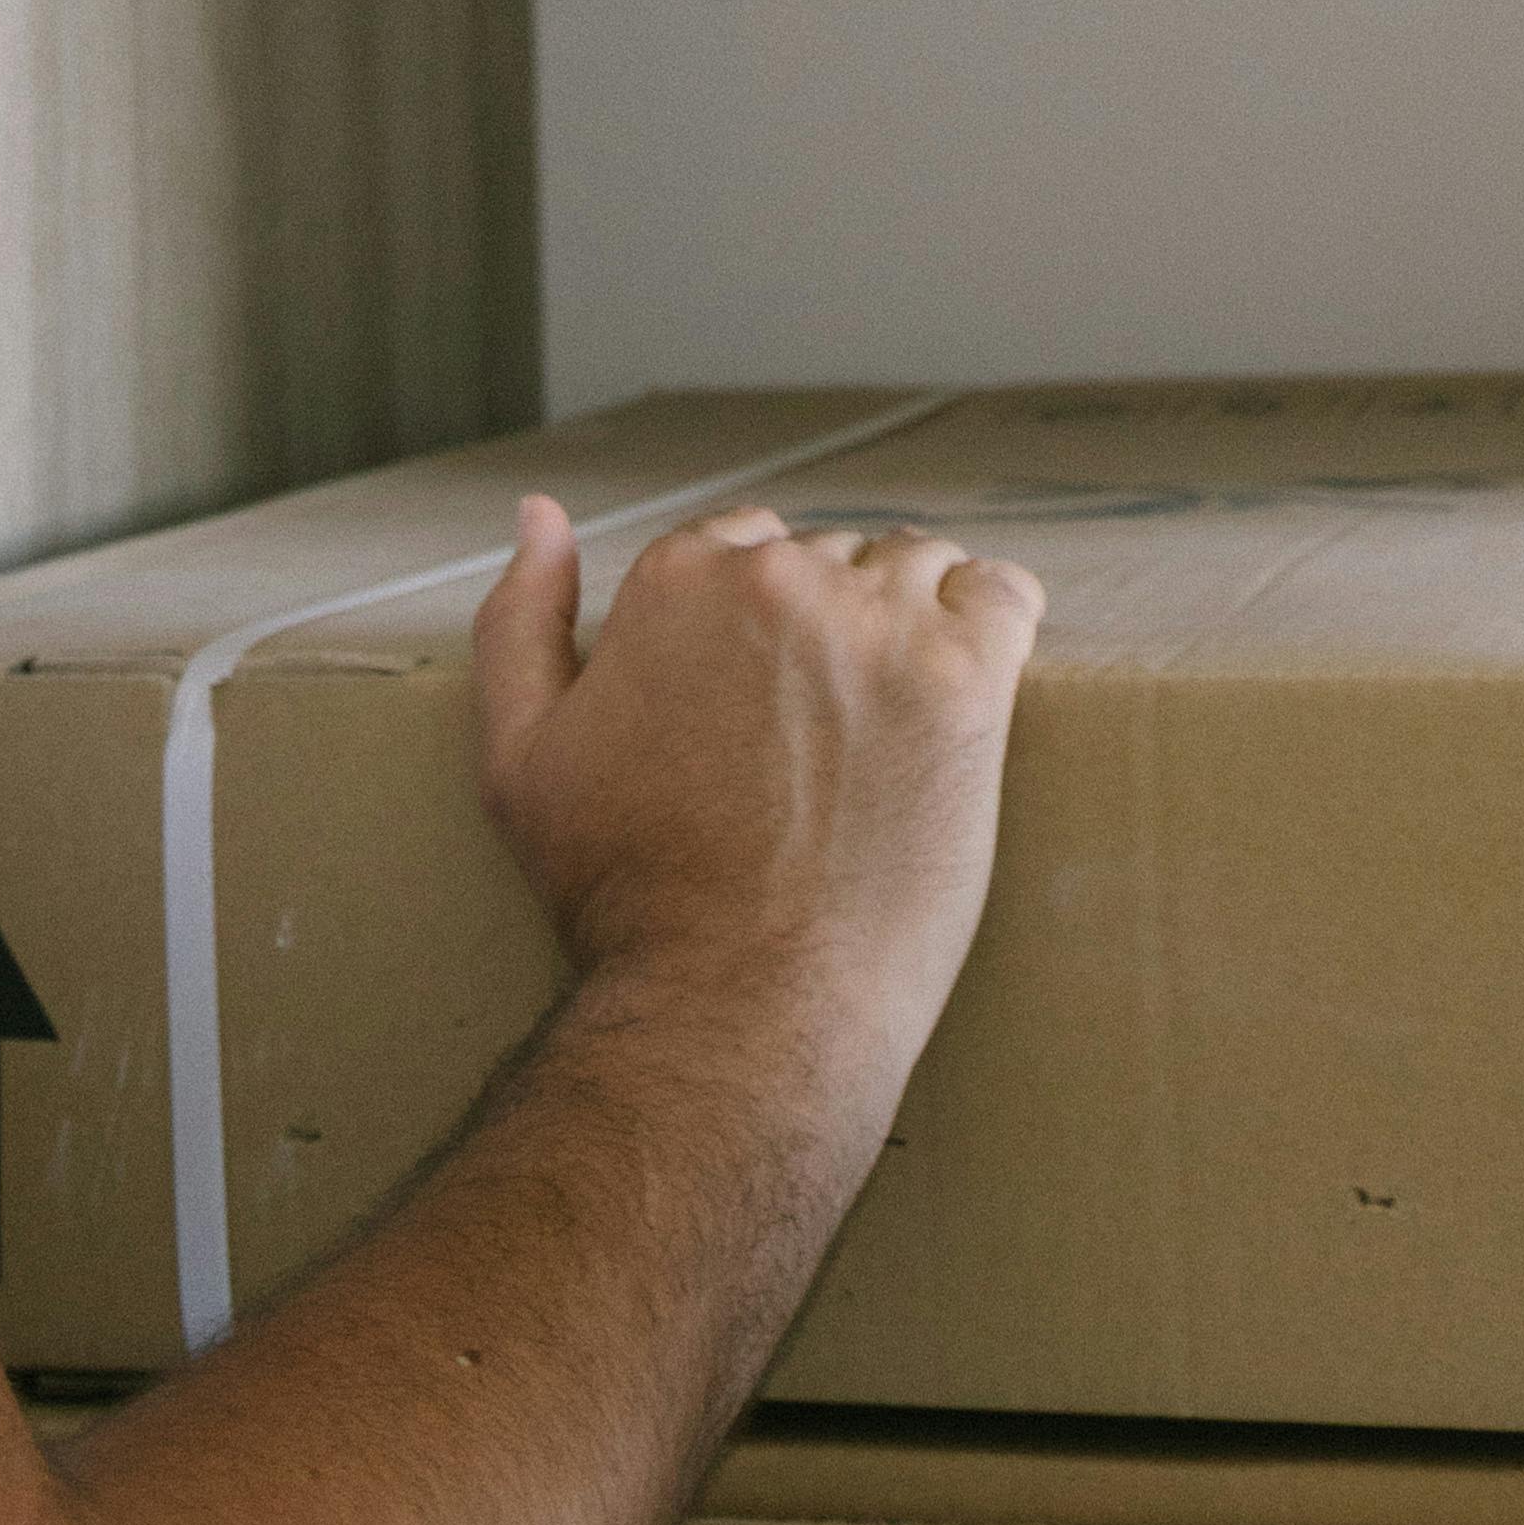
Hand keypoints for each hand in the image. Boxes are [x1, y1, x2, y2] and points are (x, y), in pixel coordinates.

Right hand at [471, 492, 1042, 1124]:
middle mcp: (780, 579)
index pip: (744, 542)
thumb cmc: (628, 899)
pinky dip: (995, 625)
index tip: (768, 698)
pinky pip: (1004, 596)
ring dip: (912, 625)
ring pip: (917, 570)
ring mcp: (880, 625)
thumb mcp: (519, 758)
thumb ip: (519, 621)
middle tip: (827, 735)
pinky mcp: (968, 679)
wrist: (736, 1008)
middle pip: (831, 556)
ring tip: (897, 723)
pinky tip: (972, 686)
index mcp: (678, 579)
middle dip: (830, 627)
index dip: (755, 624)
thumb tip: (541, 516)